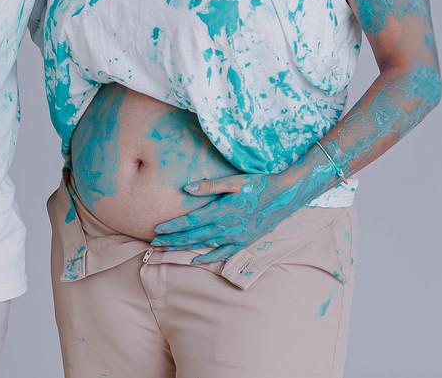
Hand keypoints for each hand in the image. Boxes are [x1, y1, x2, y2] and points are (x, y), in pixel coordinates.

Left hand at [150, 172, 300, 263]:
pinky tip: (197, 261)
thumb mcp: (235, 180)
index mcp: (223, 210)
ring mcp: (237, 236)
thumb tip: (187, 187)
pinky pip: (223, 253)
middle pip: (194, 235)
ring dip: (185, 247)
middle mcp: (228, 226)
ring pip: (205, 245)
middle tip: (155, 243)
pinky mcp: (245, 241)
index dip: (173, 227)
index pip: (191, 221)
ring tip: (168, 249)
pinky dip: (209, 257)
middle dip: (173, 240)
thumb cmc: (260, 184)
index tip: (157, 230)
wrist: (286, 196)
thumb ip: (210, 185)